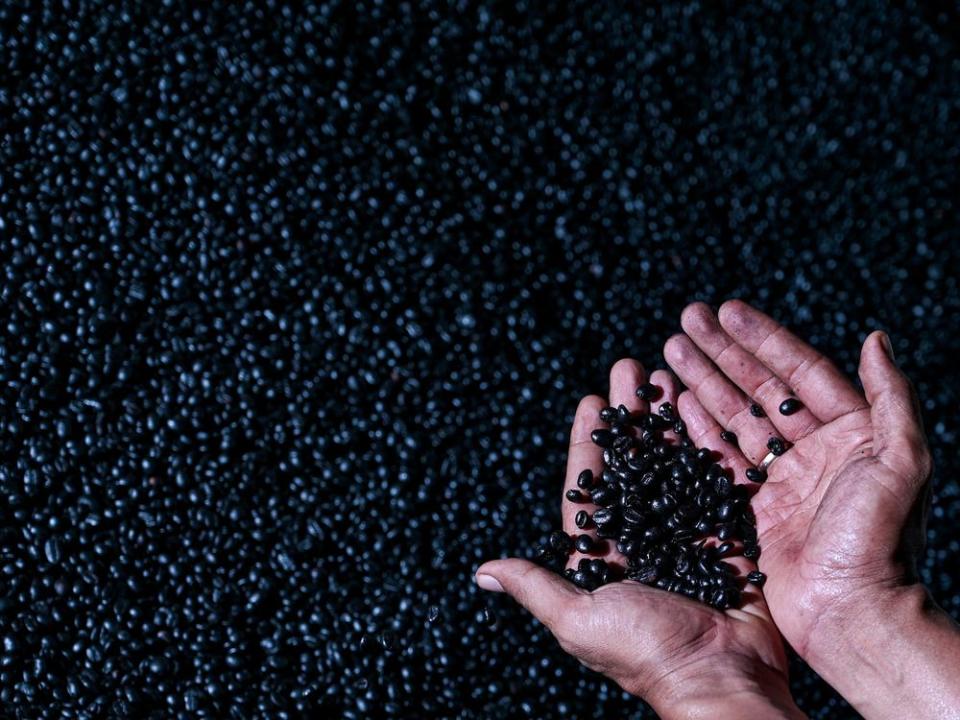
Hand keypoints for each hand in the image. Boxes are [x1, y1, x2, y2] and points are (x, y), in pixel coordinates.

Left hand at [476, 360, 805, 719]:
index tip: (588, 401)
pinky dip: (713, 447)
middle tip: (630, 367)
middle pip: (634, 462)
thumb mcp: (579, 619)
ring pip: (675, 463)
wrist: (721, 680)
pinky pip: (718, 483)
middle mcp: (643, 539)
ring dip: (670, 420)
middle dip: (631, 416)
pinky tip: (709, 411)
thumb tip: (482, 572)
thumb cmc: (644, 652)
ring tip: (669, 374)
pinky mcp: (727, 537)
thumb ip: (536, 588)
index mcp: (605, 555)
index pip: (591, 485)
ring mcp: (687, 534)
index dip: (588, 442)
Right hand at [664, 300, 959, 718]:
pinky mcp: (754, 508)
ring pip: (735, 417)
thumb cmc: (881, 540)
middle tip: (687, 319)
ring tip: (672, 348)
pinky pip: (720, 457)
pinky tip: (676, 400)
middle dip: (723, 351)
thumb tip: (876, 338)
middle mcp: (815, 450)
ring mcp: (782, 478)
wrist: (852, 613)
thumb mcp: (901, 461)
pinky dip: (697, 426)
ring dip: (704, 380)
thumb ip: (892, 397)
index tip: (725, 310)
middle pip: (760, 387)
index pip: (799, 371)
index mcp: (852, 433)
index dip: (762, 338)